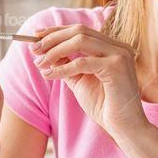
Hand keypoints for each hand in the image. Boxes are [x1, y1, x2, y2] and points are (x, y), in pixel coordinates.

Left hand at [32, 24, 147, 138]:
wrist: (123, 127)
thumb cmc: (104, 106)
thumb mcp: (80, 80)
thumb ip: (67, 65)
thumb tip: (46, 52)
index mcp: (112, 47)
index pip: (81, 30)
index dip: (57, 30)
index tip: (36, 35)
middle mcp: (118, 47)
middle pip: (79, 30)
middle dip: (53, 38)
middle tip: (33, 49)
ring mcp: (119, 54)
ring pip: (80, 40)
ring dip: (55, 50)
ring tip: (40, 63)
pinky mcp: (116, 66)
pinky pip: (82, 62)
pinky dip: (62, 68)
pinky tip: (49, 75)